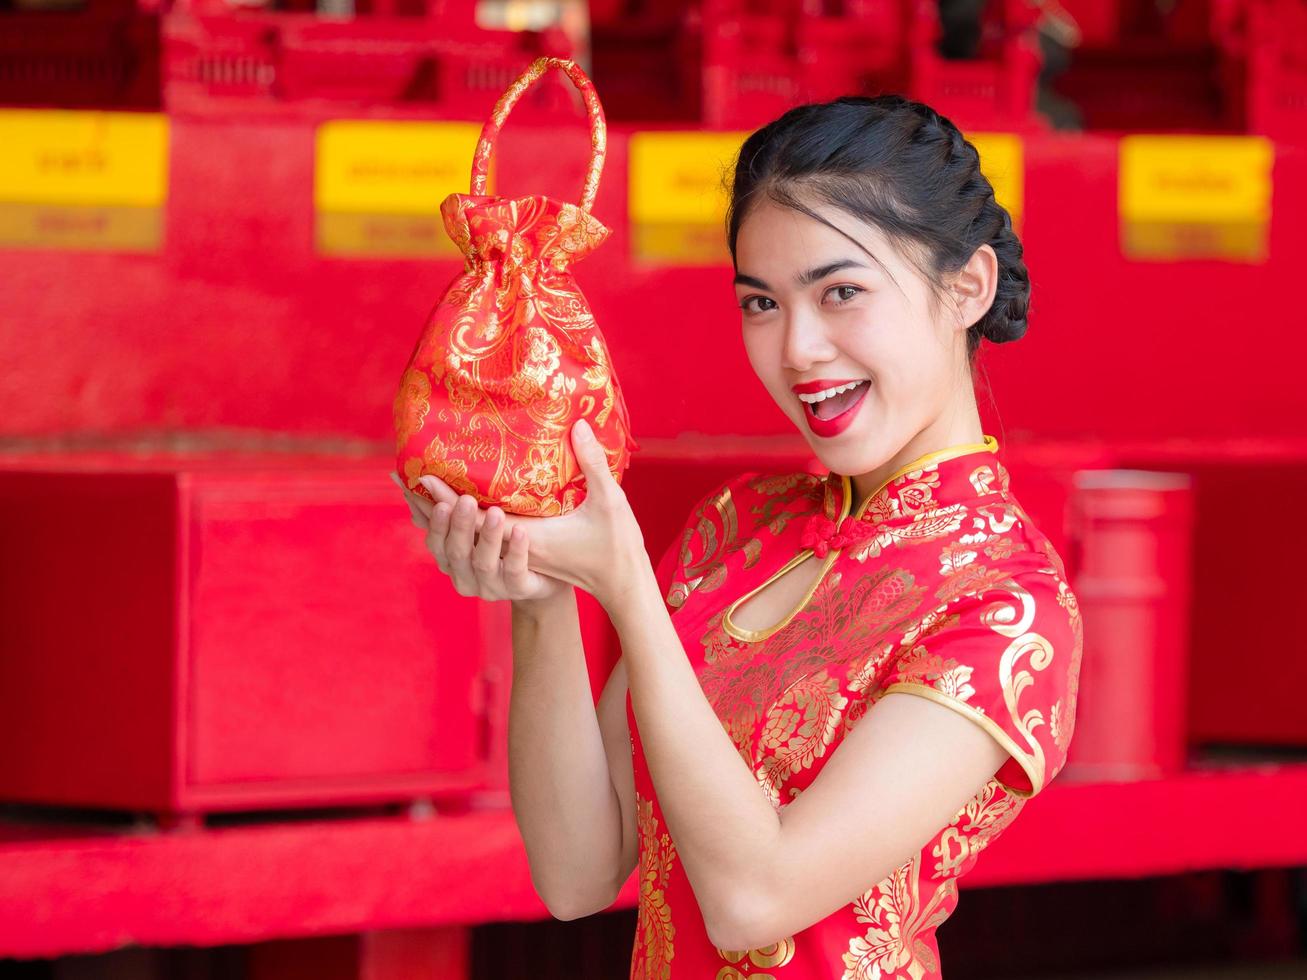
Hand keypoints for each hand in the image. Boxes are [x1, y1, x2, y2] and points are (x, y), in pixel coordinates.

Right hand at [391, 471, 568, 604]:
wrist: (544, 574)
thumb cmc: (502, 542)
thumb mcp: (476, 525)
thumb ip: (449, 506)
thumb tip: (414, 476)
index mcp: (450, 560)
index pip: (435, 543)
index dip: (435, 525)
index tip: (440, 503)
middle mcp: (465, 576)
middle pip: (456, 553)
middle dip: (460, 527)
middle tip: (467, 500)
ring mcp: (490, 587)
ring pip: (483, 563)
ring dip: (488, 537)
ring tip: (496, 512)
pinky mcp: (518, 590)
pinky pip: (514, 571)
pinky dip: (516, 550)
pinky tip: (521, 530)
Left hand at [398, 419, 649, 611]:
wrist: (620, 581)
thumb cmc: (617, 545)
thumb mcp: (609, 502)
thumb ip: (593, 463)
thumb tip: (579, 424)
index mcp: (533, 541)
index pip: (481, 521)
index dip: (451, 499)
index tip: (427, 477)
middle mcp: (517, 552)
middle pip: (465, 532)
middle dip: (439, 506)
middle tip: (416, 476)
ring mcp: (517, 558)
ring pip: (467, 542)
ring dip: (443, 519)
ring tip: (421, 492)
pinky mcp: (520, 556)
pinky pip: (478, 542)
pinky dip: (456, 526)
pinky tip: (446, 506)